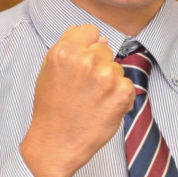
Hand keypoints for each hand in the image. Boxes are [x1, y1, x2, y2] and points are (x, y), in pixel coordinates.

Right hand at [20, 24, 134, 176]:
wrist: (55, 144)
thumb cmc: (51, 108)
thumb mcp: (49, 70)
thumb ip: (71, 47)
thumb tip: (101, 38)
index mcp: (64, 51)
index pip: (90, 31)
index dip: (86, 47)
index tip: (81, 63)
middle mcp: (86, 60)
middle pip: (105, 49)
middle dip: (98, 65)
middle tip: (84, 88)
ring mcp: (106, 76)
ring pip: (117, 68)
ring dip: (110, 82)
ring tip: (91, 101)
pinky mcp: (122, 93)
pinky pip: (128, 86)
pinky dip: (120, 98)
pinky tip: (102, 109)